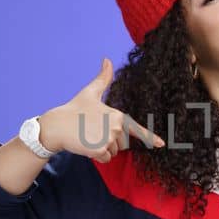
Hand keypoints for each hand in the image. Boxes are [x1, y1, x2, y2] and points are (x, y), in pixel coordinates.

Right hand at [40, 57, 164, 161]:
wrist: (57, 125)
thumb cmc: (75, 109)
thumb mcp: (91, 92)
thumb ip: (103, 78)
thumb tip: (107, 59)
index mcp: (118, 115)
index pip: (137, 129)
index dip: (150, 138)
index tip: (162, 144)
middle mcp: (116, 127)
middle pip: (122, 144)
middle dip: (110, 141)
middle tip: (94, 131)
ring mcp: (108, 139)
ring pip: (114, 152)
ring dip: (104, 149)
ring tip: (89, 137)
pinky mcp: (99, 150)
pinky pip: (105, 159)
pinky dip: (97, 156)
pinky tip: (87, 146)